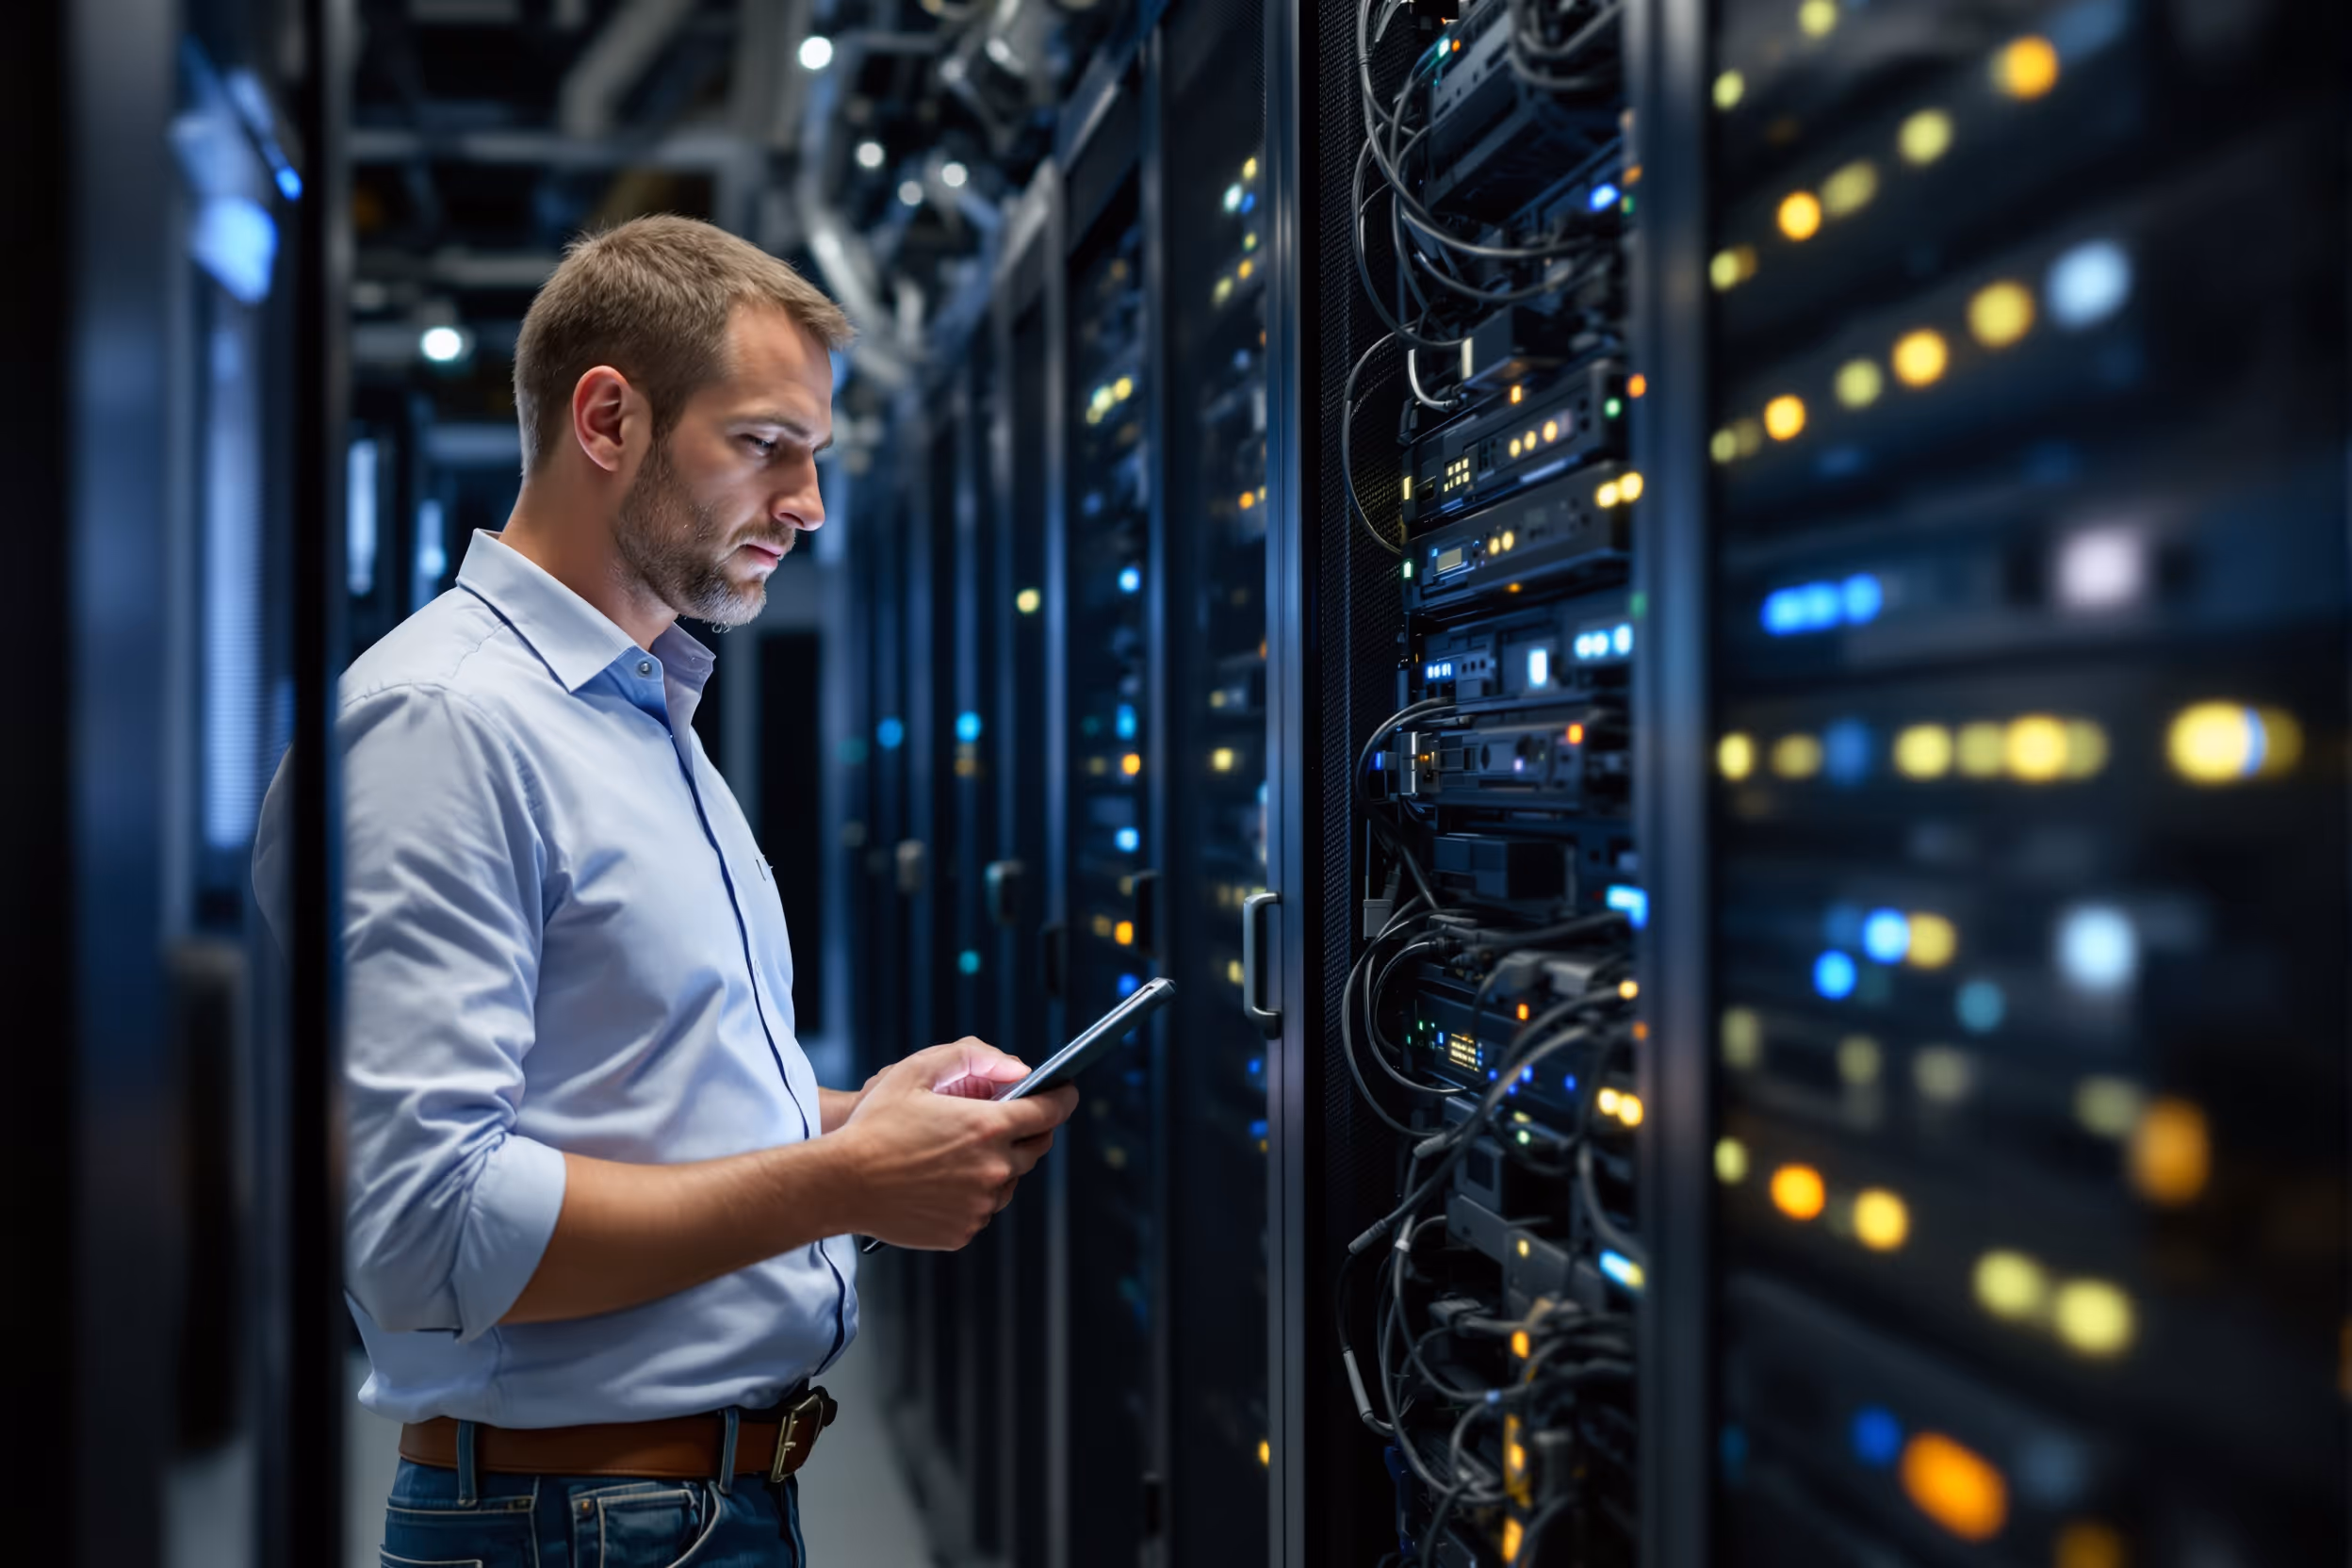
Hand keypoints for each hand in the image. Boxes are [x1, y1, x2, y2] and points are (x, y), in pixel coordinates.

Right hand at [835, 1038, 1078, 1248]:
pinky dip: (976, 1193)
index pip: (1050, 1111)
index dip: (1062, 1098)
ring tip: (963, 1151)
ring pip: (1011, 1181)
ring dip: (1000, 1163)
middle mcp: (994, 1169)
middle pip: (1037, 1147)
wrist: (840, 1184)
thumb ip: (972, 1059)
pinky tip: (945, 1180)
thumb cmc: (874, 1125)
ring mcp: (981, 1204)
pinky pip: (985, 1207)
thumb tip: (1018, 1069)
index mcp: (988, 1127)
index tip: (1065, 1092)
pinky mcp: (965, 1230)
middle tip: (1007, 1118)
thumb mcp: (916, 1071)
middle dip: (1030, 1129)